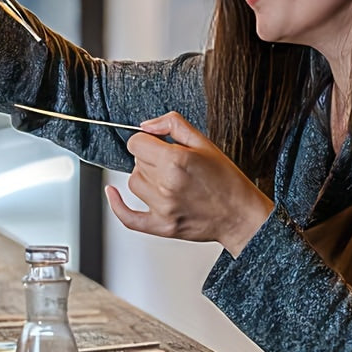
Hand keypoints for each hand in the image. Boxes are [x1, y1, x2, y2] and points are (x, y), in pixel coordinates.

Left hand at [104, 111, 273, 255]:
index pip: (137, 143)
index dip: (146, 141)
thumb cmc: (226, 181)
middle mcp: (166, 185)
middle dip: (150, 159)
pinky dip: (117, 205)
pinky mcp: (161, 226)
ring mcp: (162, 208)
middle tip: (171, 164)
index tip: (155, 144)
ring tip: (165, 179)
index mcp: (176, 161)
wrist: (240, 215)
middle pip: (136, 162)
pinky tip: (112, 193)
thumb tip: (146, 125)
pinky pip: (128, 217)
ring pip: (133, 183)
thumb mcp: (204, 143)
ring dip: (144, 178)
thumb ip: (173, 125)